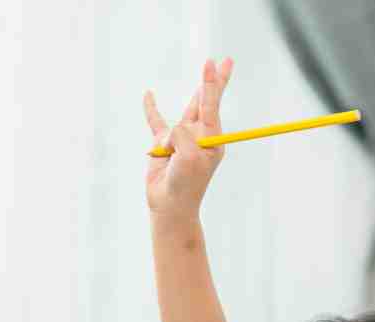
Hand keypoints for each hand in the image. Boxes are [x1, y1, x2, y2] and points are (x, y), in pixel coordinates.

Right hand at [142, 57, 233, 222]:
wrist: (170, 206)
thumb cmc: (186, 184)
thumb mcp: (190, 156)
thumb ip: (182, 134)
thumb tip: (170, 130)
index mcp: (211, 139)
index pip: (212, 104)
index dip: (212, 83)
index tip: (215, 63)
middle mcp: (198, 135)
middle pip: (205, 101)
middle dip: (214, 81)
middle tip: (226, 61)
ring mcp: (181, 139)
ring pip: (179, 119)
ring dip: (180, 124)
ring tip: (180, 140)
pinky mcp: (163, 145)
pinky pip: (156, 122)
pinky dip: (151, 109)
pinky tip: (149, 95)